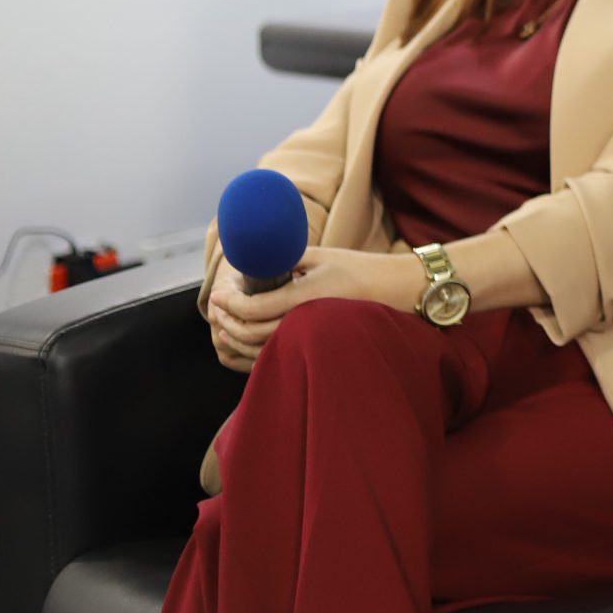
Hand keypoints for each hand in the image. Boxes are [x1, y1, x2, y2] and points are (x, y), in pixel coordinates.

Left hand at [211, 248, 422, 367]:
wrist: (396, 291)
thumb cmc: (361, 269)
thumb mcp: (322, 256)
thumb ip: (287, 258)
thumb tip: (254, 260)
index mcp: (306, 296)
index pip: (254, 307)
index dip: (228, 302)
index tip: (216, 293)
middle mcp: (305, 321)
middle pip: (251, 332)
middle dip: (227, 320)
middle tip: (217, 305)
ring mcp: (310, 337)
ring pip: (260, 349)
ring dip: (236, 337)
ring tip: (227, 323)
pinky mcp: (314, 346)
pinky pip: (275, 356)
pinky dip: (253, 351)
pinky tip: (247, 339)